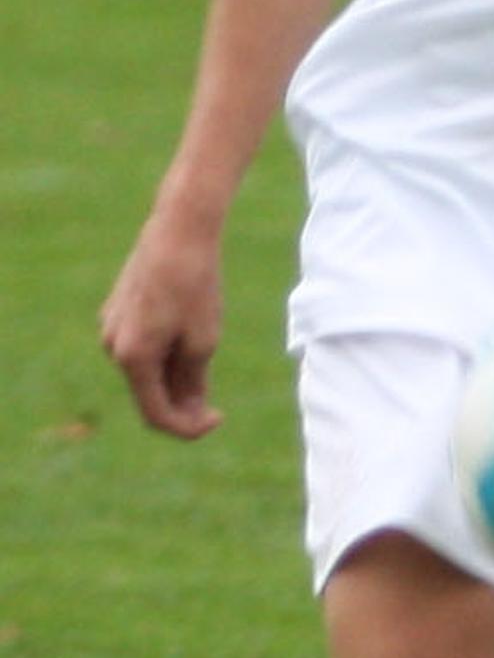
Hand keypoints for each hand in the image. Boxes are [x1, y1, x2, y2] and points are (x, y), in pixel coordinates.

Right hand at [100, 208, 223, 438]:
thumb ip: (194, 381)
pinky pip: (141, 346)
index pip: (156, 414)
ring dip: (173, 379)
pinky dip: (164, 356)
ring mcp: (112, 326)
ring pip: (145, 370)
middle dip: (181, 404)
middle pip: (148, 393)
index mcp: (132, 357)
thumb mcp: (204, 340)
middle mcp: (113, 345)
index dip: (188, 428)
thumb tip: (190, 410)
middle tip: (214, 405)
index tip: (217, 420)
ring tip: (206, 363)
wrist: (179, 229)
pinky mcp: (118, 310)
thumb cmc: (195, 284)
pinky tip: (190, 339)